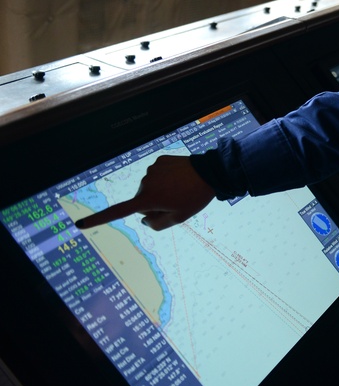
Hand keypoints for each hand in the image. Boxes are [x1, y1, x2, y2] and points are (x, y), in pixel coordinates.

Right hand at [74, 156, 216, 230]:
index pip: (118, 212)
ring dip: (161, 190)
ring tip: (181, 188)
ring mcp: (151, 170)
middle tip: (176, 201)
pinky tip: (180, 177)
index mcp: (147, 199)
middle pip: (141, 201)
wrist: (211, 172)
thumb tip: (144, 217)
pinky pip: (158, 174)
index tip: (79, 225)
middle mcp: (144, 183)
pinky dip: (166, 178)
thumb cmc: (195, 198)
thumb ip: (156, 223)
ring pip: (150, 187)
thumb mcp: (178, 218)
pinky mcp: (159, 160)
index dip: (98, 220)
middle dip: (154, 204)